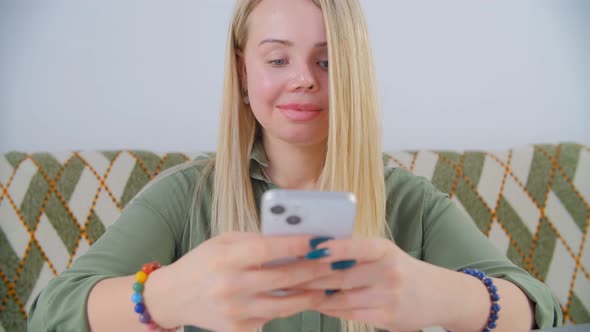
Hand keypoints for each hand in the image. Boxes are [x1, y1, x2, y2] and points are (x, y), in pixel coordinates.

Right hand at [146, 232, 334, 331]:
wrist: (173, 297)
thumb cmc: (202, 263)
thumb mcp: (223, 242)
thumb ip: (256, 241)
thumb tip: (294, 238)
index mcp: (226, 259)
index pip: (268, 250)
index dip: (297, 245)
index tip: (320, 240)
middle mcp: (231, 286)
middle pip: (283, 278)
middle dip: (314, 269)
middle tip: (334, 262)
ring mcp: (235, 312)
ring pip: (285, 304)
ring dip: (310, 294)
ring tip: (327, 285)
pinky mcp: (238, 330)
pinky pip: (271, 318)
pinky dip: (288, 308)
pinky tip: (303, 298)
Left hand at [296, 237, 439, 330]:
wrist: (437, 295)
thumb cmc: (399, 269)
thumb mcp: (383, 253)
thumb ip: (353, 252)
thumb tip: (313, 251)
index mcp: (385, 250)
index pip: (355, 247)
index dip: (331, 248)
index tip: (309, 249)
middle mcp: (389, 272)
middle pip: (341, 275)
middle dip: (311, 276)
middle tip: (287, 273)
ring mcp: (388, 297)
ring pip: (342, 297)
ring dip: (316, 294)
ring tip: (295, 290)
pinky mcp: (387, 318)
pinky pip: (350, 313)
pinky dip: (330, 308)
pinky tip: (317, 304)